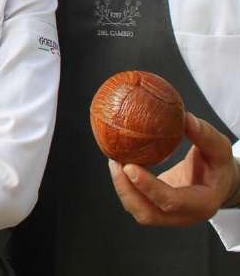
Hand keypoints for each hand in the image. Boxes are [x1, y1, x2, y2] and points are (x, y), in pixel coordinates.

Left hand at [108, 112, 239, 225]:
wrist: (220, 182)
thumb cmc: (219, 165)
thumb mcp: (219, 149)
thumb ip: (205, 135)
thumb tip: (184, 117)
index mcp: (202, 203)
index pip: (172, 202)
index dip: (149, 187)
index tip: (129, 167)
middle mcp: (184, 215)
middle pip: (149, 213)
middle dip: (126, 189)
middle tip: (115, 160)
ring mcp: (170, 216)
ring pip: (139, 211)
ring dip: (122, 187)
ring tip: (114, 159)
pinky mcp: (157, 208)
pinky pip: (137, 202)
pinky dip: (124, 186)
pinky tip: (119, 163)